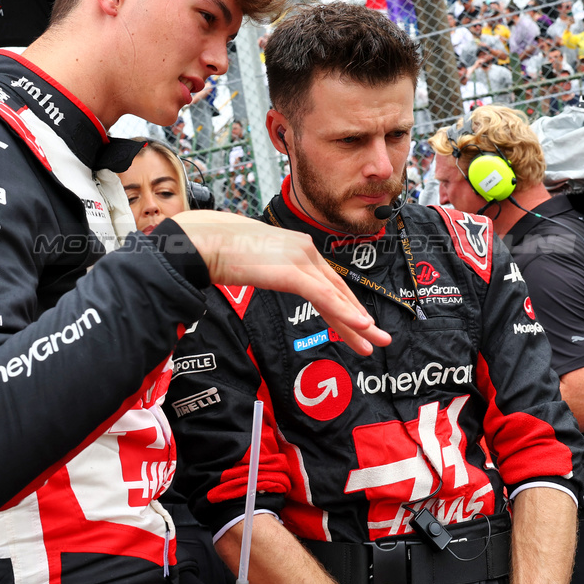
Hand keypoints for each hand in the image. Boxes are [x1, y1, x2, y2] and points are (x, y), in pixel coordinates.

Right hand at [172, 211, 390, 355]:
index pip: (328, 282)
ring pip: (336, 296)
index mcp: (297, 248)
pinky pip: (323, 296)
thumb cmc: (218, 248)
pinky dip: (344, 312)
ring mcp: (300, 259)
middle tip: (380, 338)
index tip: (359, 326)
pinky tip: (360, 326)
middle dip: (360, 318)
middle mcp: (305, 250)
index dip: (345, 306)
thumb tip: (265, 274)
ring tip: (376, 341)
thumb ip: (268, 268)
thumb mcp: (253, 260)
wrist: (203, 241)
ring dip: (358, 322)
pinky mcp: (292, 271)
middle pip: (338, 290)